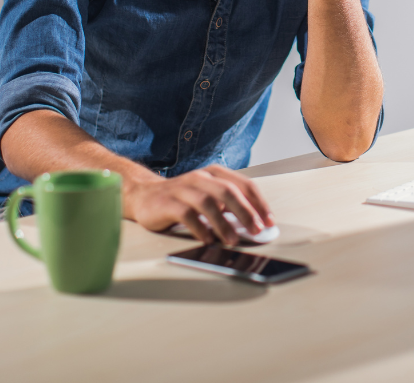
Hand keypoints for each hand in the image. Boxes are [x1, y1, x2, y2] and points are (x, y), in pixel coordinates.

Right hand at [124, 164, 274, 245]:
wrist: (144, 196)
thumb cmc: (182, 199)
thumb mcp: (208, 196)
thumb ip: (228, 207)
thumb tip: (254, 224)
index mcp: (214, 174)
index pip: (244, 184)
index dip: (259, 203)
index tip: (269, 221)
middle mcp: (200, 178)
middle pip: (228, 192)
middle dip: (246, 212)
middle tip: (256, 230)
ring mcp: (183, 189)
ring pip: (209, 203)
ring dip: (223, 223)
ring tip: (233, 240)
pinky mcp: (168, 203)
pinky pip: (187, 215)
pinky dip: (200, 228)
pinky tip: (208, 240)